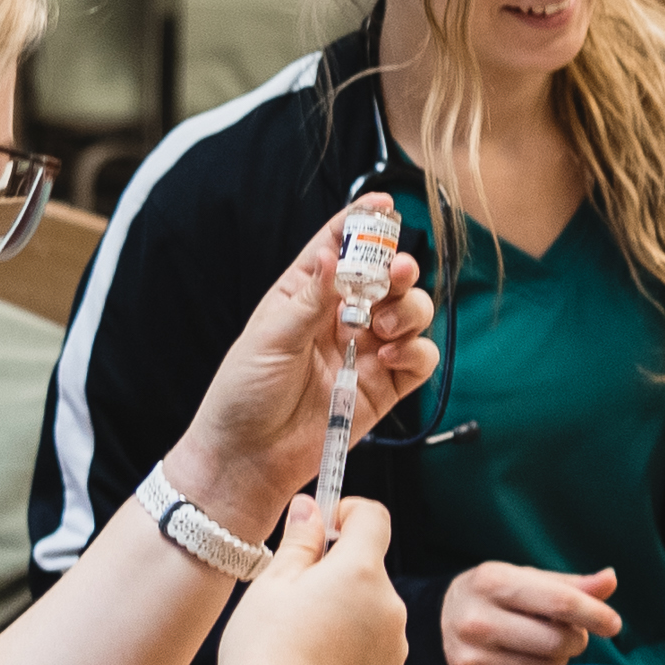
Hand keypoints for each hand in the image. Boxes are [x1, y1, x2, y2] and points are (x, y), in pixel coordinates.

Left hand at [173, 198, 438, 525]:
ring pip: (412, 312)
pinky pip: (419, 358)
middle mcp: (341, 317)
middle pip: (387, 276)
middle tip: (397, 273)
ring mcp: (367, 350)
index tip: (384, 207)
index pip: (340, 245)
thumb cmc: (244, 393)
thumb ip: (311, 297)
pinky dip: (417, 350)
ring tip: (384, 327)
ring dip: (409, 309)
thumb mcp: (270, 337)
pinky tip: (393, 356)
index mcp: (307, 294)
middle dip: (399, 268)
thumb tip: (331, 253)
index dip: (363, 222)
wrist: (248, 457)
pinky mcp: (385, 386)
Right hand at [216, 496, 409, 664]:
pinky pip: (373, 652)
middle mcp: (390, 606)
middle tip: (294, 599)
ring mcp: (395, 647)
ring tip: (302, 641)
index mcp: (361, 572)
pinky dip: (351, 653)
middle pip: (369, 571)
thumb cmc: (264, 652)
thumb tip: (312, 509)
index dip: (348, 513)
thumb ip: (300, 541)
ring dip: (346, 614)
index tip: (323, 529)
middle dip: (338, 574)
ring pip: (371, 613)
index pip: (374, 518)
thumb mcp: (272, 585)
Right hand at [443, 561, 620, 664]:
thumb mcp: (527, 580)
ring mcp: (471, 658)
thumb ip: (570, 584)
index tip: (613, 624)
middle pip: (556, 642)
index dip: (594, 614)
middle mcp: (477, 621)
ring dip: (557, 661)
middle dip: (575, 639)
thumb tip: (610, 580)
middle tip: (568, 633)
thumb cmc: (496, 597)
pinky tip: (524, 663)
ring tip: (542, 647)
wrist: (439, 623)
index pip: (558, 602)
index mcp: (492, 582)